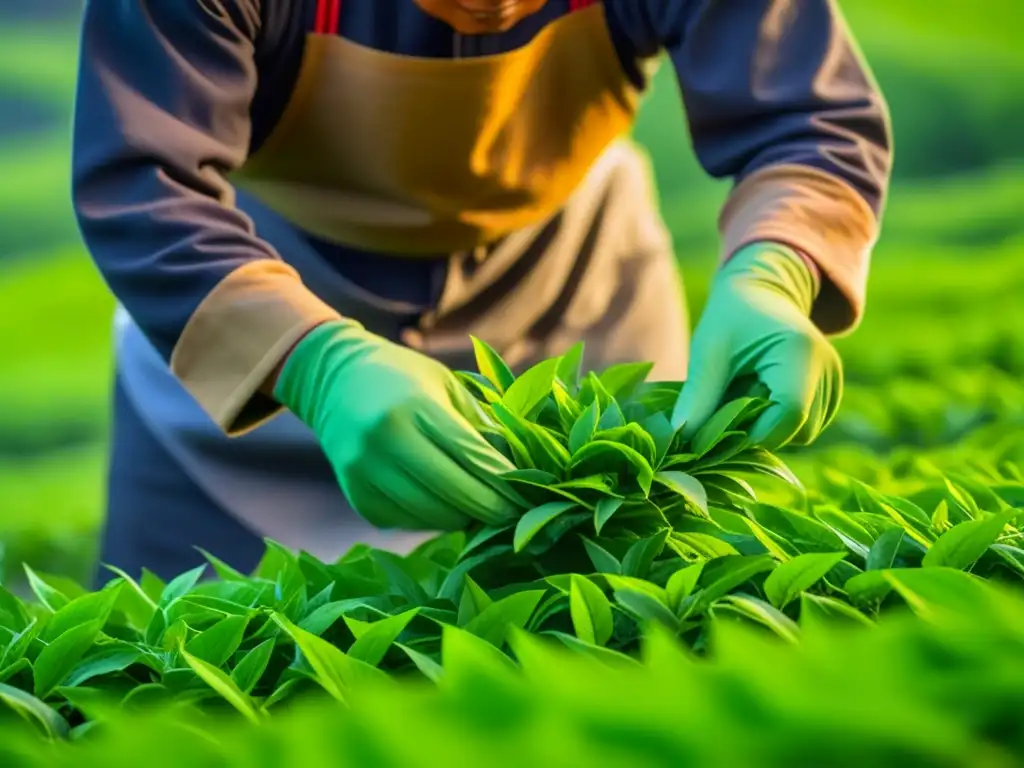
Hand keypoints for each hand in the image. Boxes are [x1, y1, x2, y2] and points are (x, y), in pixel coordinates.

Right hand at [274, 320, 519, 529]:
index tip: (531, 494)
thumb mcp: (447, 385)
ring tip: (483, 506)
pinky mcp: (357, 497)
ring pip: (433, 516)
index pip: (472, 457)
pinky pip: (409, 522)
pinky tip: (444, 503)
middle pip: (455, 494)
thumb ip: (480, 424)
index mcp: (415, 407)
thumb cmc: (403, 377)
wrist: (335, 379)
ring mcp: (366, 473)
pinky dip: (434, 518)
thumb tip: (520, 468)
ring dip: (464, 517)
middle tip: (515, 511)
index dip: (506, 482)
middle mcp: (385, 442)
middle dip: (492, 508)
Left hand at [671, 242, 842, 450]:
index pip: (790, 414)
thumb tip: (683, 436)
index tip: (723, 428)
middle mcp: (827, 368)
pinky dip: (782, 422)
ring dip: (771, 427)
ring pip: (805, 433)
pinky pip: (808, 426)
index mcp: (798, 352)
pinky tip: (762, 397)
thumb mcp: (708, 352)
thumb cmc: (731, 318)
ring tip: (747, 396)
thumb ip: (698, 395)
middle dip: (761, 430)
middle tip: (730, 407)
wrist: (762, 294)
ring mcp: (834, 381)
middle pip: (799, 430)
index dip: (756, 432)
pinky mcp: (832, 390)